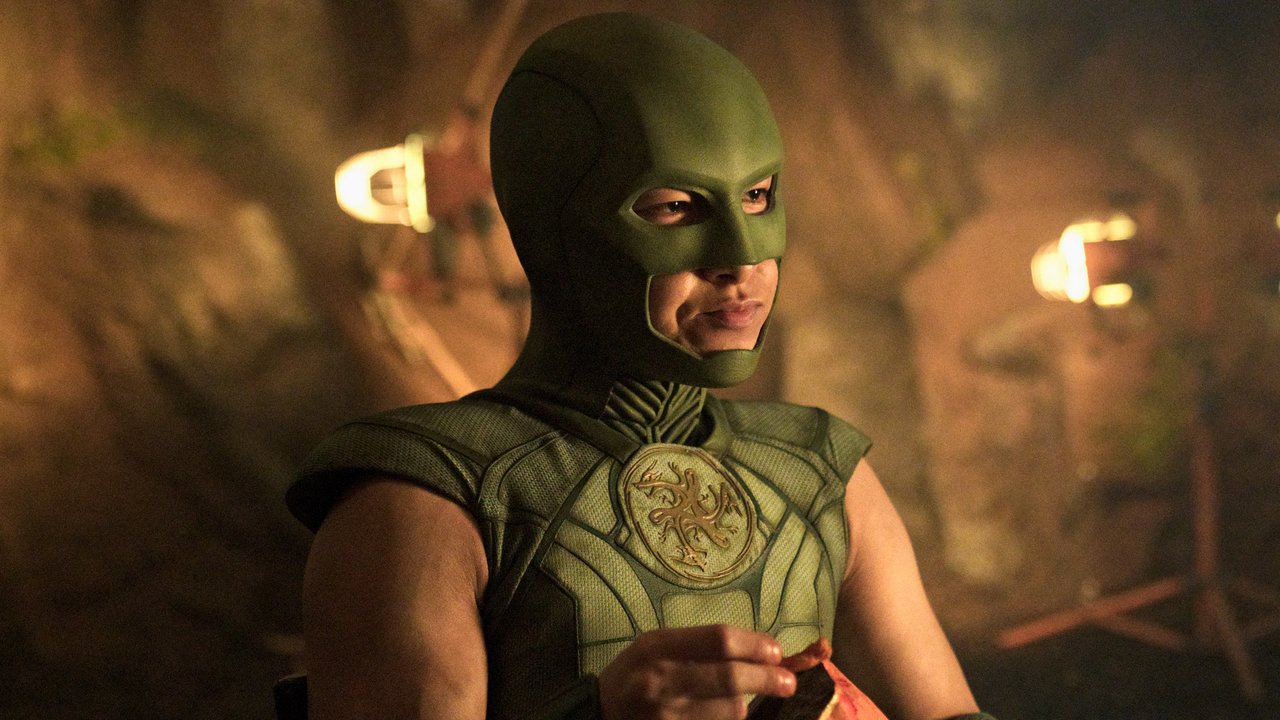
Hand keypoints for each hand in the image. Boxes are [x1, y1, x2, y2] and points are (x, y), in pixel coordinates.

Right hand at [598, 625, 796, 719]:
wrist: (600, 715)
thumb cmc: (634, 675)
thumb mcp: (655, 645)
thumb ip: (699, 644)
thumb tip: (759, 649)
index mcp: (658, 647)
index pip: (719, 639)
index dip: (756, 645)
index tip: (776, 651)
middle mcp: (662, 681)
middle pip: (731, 678)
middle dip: (768, 679)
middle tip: (788, 681)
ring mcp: (669, 716)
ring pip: (731, 710)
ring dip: (746, 704)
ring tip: (744, 698)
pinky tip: (726, 713)